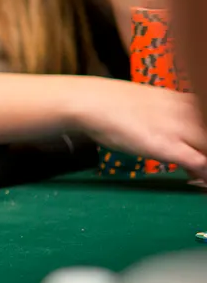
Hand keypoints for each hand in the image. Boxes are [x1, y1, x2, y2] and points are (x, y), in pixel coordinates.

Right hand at [71, 77, 206, 179]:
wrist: (89, 101)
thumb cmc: (109, 105)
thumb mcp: (144, 104)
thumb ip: (162, 116)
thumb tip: (168, 132)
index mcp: (181, 101)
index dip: (203, 138)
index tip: (198, 150)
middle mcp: (185, 113)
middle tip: (201, 168)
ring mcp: (178, 129)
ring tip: (202, 177)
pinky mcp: (167, 146)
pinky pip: (200, 162)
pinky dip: (204, 174)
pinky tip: (199, 181)